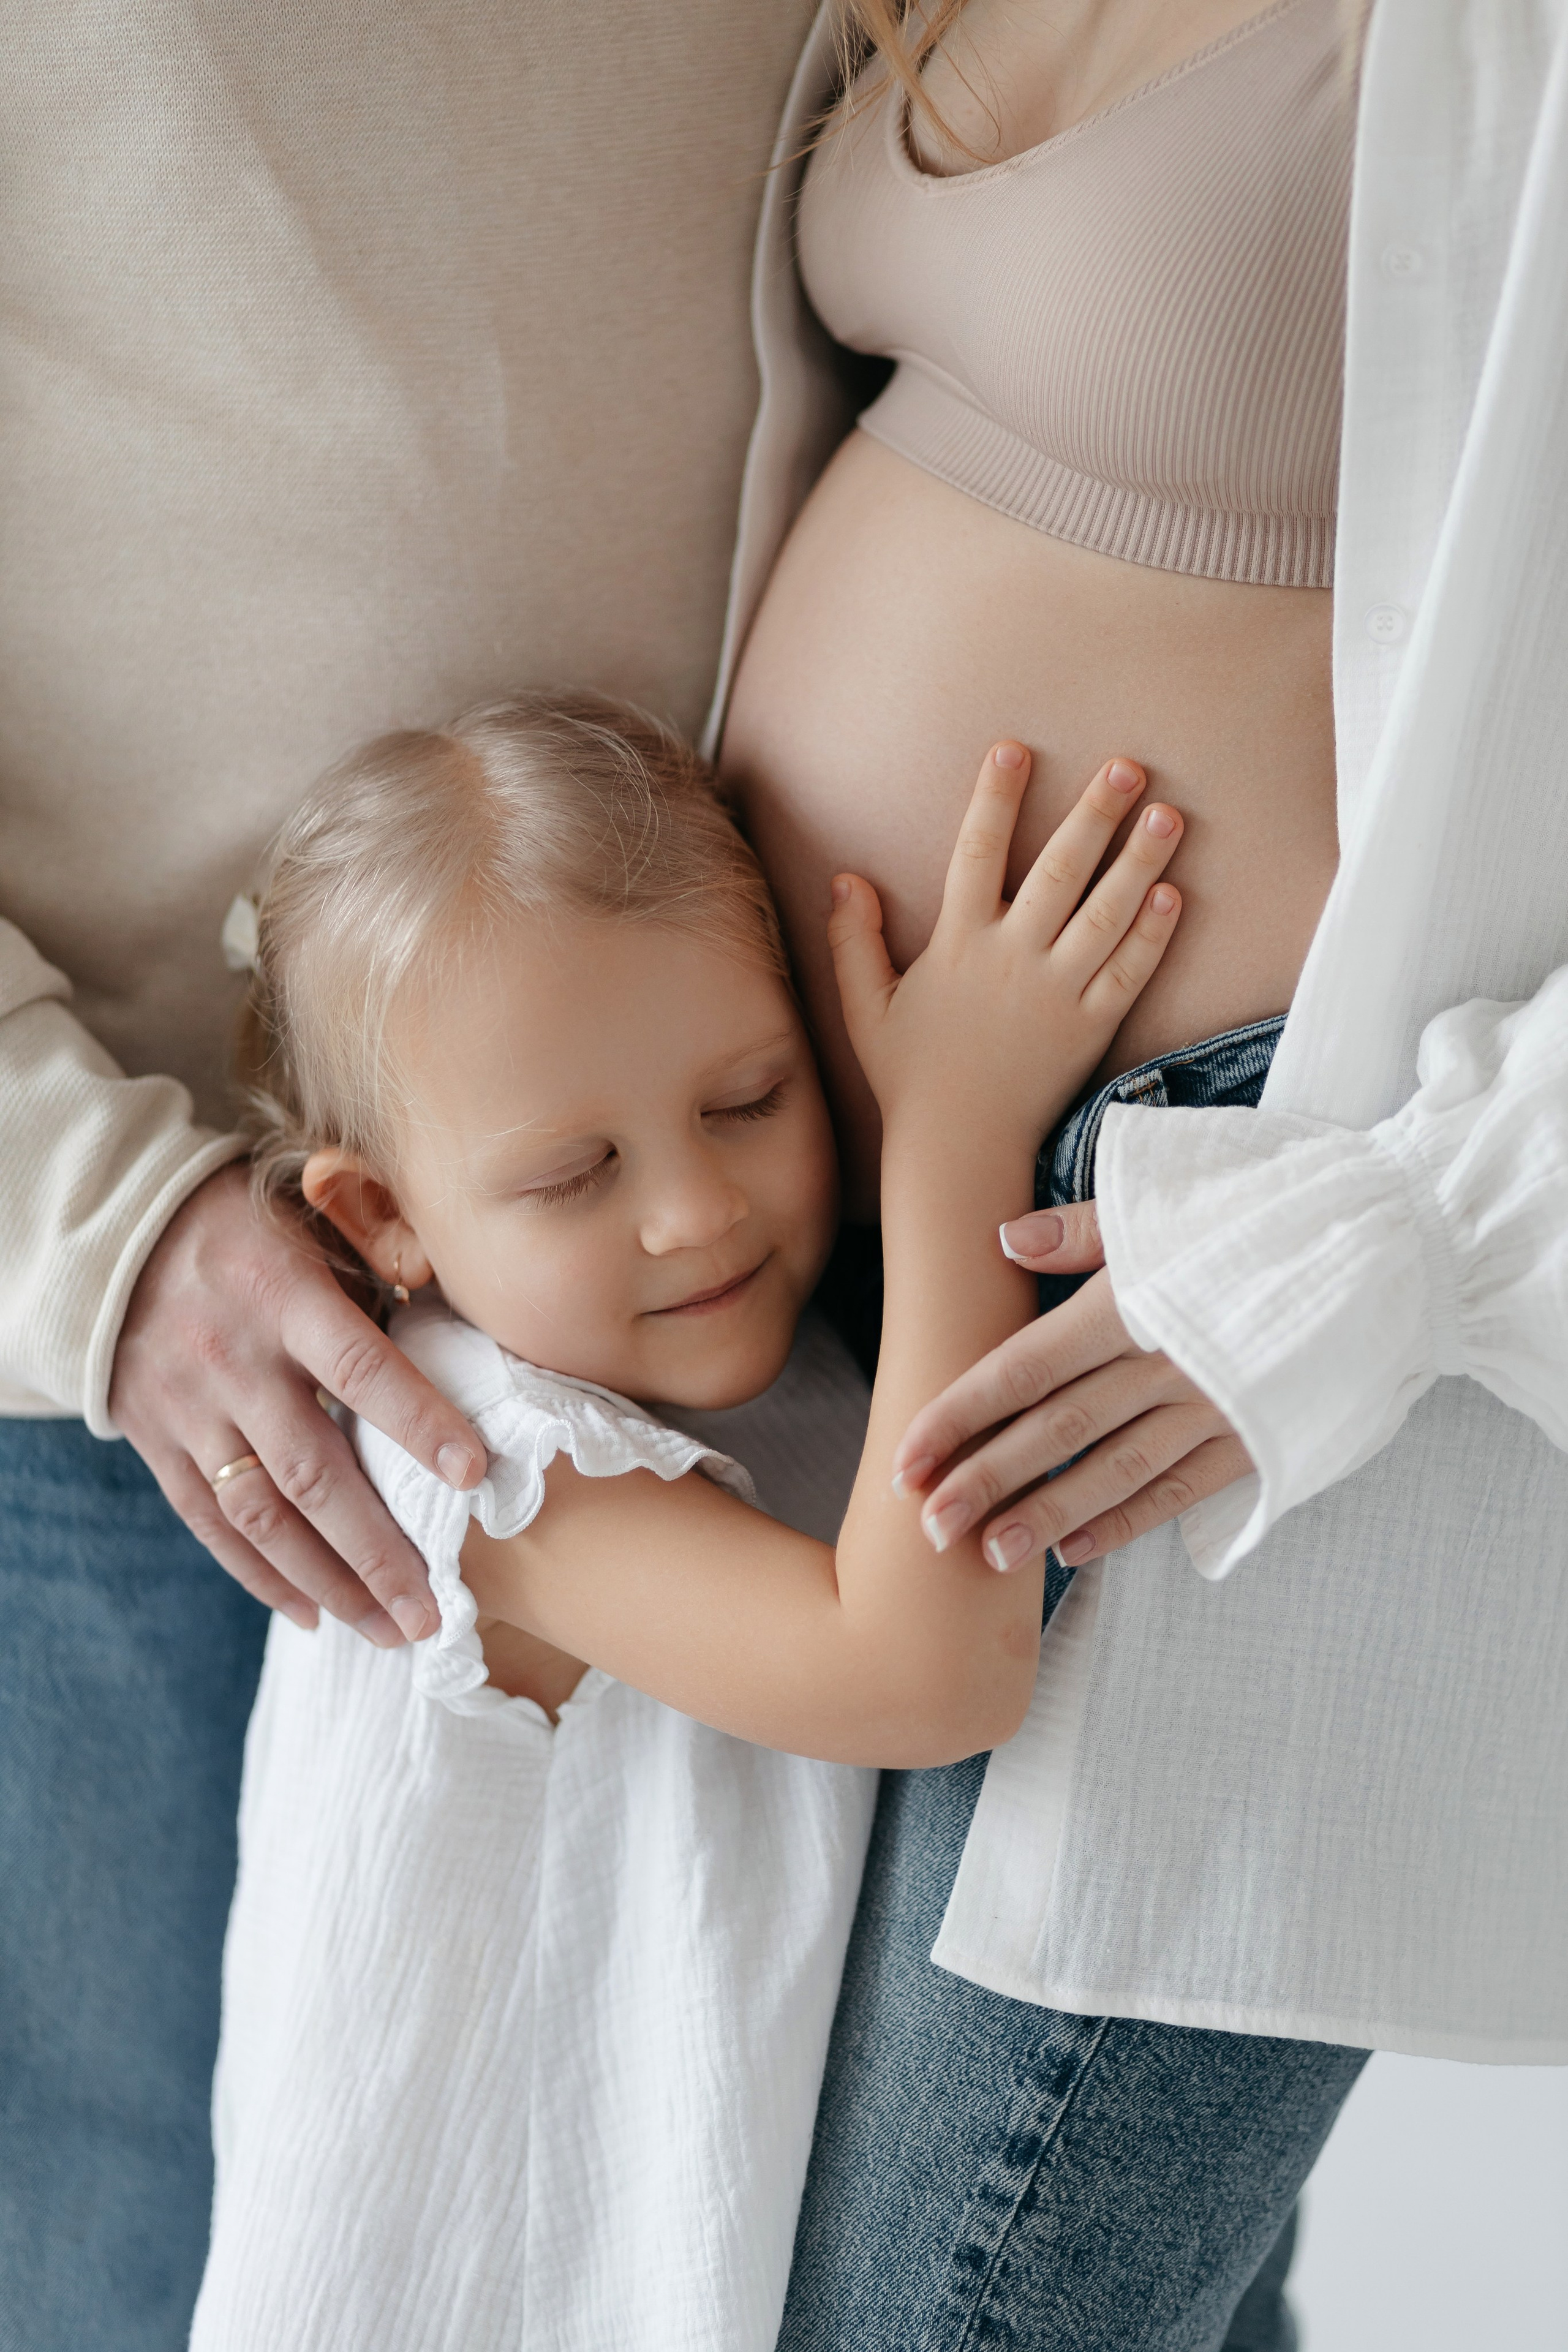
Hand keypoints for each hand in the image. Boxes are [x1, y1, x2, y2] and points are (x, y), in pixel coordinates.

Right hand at [109, 1163, 482, 1640]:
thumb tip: (463, 1319)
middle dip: (376, 1552)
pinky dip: (261, 1576)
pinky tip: (316, 1613)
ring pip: (261, 1515)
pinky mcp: (155, 1441)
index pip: (361, 1367)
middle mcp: (233, 1360)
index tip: (475, 1476)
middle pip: (311, 1472)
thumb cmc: (246, 1223)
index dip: (419, 1421)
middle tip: (433, 1613)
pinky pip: (209, 1524)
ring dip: (329, 1583)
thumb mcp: (312, 1214)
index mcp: (282, 1294)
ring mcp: (188, 1408)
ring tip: (389, 1631)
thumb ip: (381, 1265)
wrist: (115, 1230)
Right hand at [827, 744, 1184, 1154]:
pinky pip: (1129, 973)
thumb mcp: (864, 1008)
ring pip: (1107, 914)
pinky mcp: (1091, 1029)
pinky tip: (1174, 892)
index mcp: (957, 946)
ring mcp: (1057, 994)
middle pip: (1060, 871)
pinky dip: (1153, 933)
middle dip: (1094, 813)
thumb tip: (846, 877)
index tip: (1013, 748)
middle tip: (1128, 765)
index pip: (976, 853)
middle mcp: (1011, 961)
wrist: (957, 1149)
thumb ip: (852, 940)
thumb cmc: (909, 1077)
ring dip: (1140, 860)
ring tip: (1169, 812)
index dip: (994, 799)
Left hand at [890, 1201, 1254, 1567]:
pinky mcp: (1259, 1439)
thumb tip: (1003, 1240)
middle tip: (924, 1528)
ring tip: (986, 1554)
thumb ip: (1080, 1228)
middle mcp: (1168, 1363)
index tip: (904, 1458)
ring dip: (1046, 1516)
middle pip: (1057, 1430)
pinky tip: (1075, 1549)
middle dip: (986, 1480)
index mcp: (1133, 1303)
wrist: (1392, 1244)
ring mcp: (1215, 1409)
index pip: (1024, 1368)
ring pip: (1114, 1472)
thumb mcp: (1172, 1201)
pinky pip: (1180, 1490)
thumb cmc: (1271, 1210)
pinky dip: (1125, 1522)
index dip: (960, 1415)